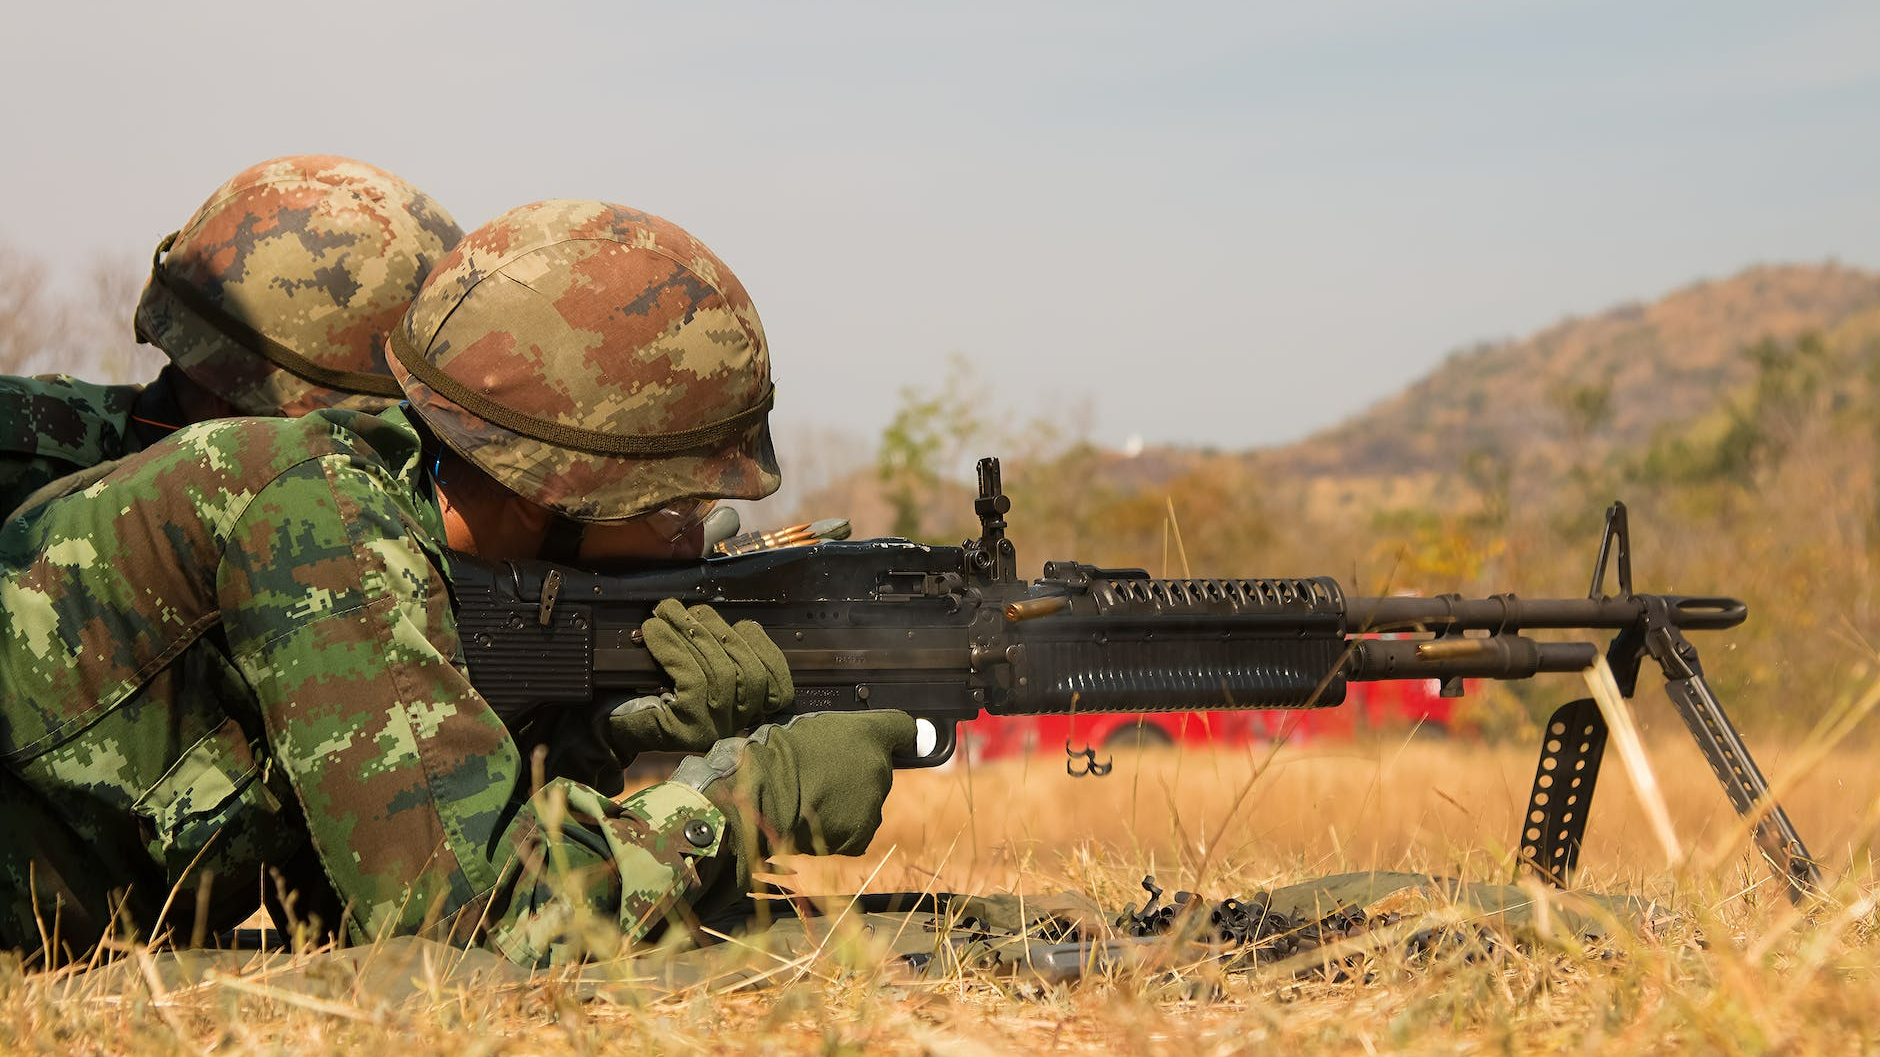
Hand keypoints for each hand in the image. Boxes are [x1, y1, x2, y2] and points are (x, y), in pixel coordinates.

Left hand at [605, 600, 792, 761]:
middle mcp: (737, 727)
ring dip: (691, 632)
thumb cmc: (658, 696)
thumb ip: (729, 656)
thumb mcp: (703, 677)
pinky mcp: (687, 729)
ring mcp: (714, 730)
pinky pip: (692, 678)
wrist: (611, 731)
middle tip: (681, 607)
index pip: (780, 687)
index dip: (767, 650)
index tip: (745, 624)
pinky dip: (672, 648)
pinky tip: (654, 631)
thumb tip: (743, 625)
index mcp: (750, 716)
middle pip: (748, 672)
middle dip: (717, 629)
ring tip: (665, 611)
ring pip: (721, 672)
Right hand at [672, 711, 915, 891]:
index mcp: (870, 733)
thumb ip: (850, 730)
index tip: (905, 741)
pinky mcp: (860, 835)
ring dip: (848, 804)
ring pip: (866, 804)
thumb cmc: (777, 753)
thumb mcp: (813, 724)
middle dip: (856, 776)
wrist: (762, 793)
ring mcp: (873, 802)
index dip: (904, 735)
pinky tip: (815, 818)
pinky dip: (839, 830)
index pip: (904, 729)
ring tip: (813, 797)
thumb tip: (893, 734)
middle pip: (877, 774)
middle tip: (823, 774)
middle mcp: (880, 767)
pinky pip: (855, 833)